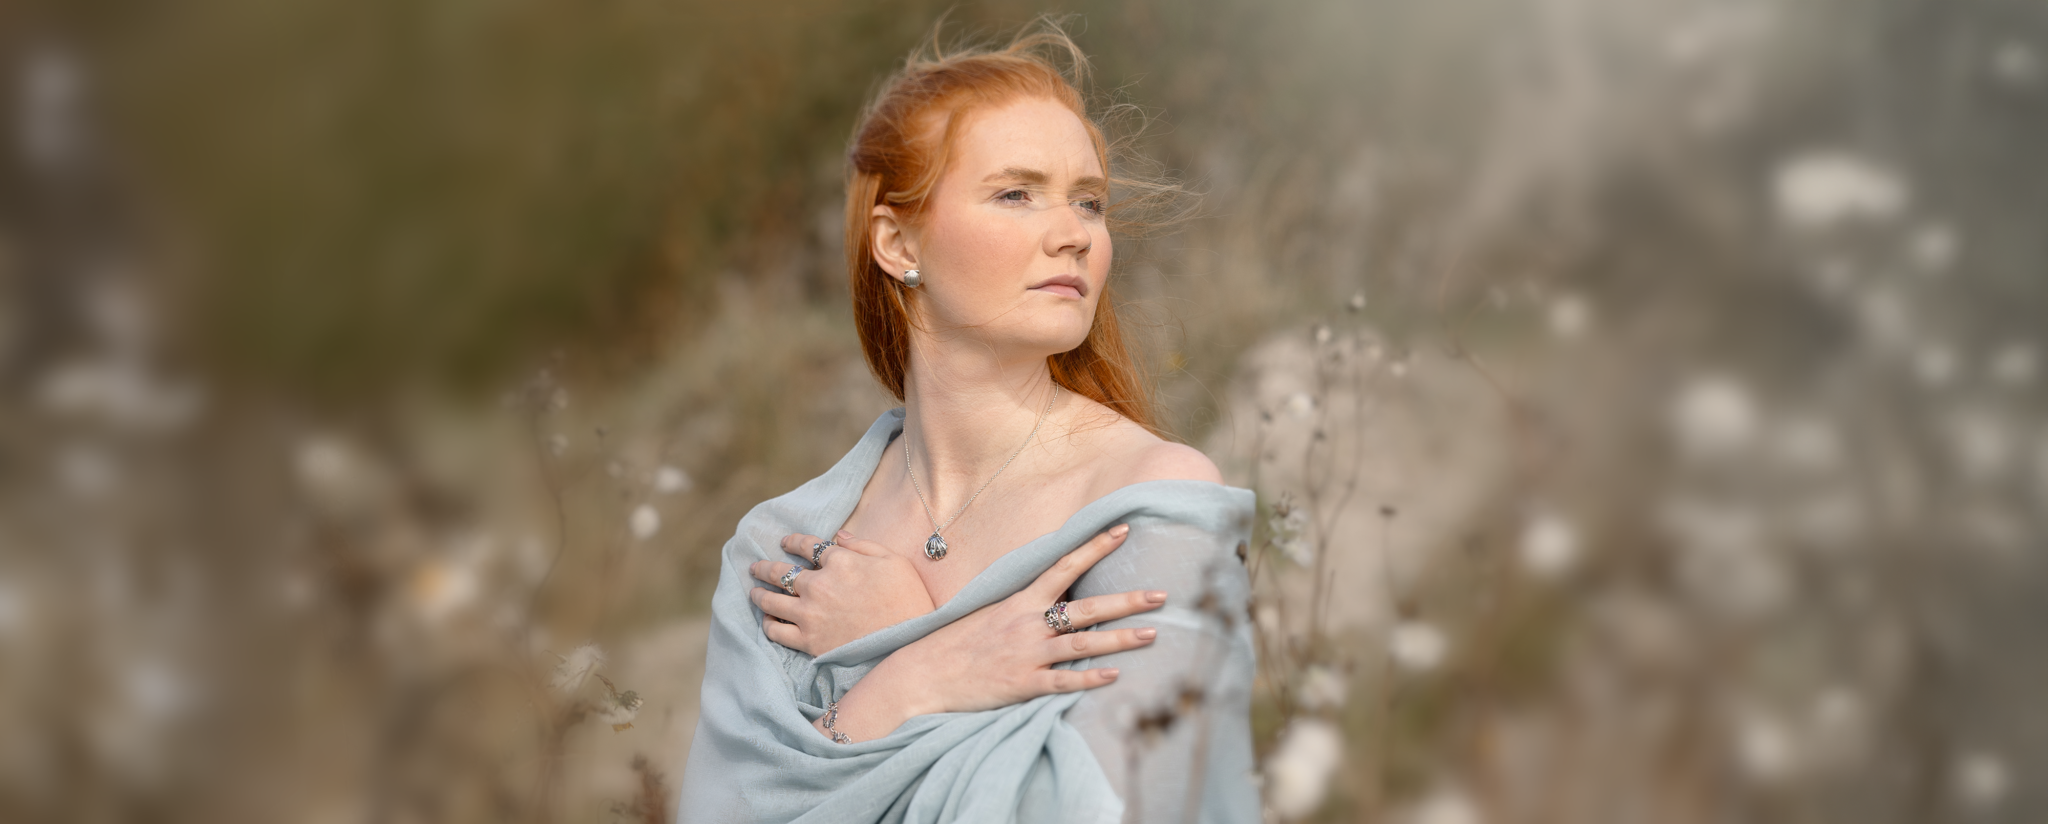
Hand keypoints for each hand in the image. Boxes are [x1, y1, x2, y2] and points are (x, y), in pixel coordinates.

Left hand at [749, 530, 934, 655]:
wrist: (909, 643)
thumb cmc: (909, 599)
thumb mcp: (894, 560)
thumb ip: (863, 545)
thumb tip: (838, 536)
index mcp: (840, 562)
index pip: (808, 546)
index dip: (794, 541)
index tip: (785, 541)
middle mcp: (818, 585)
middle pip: (781, 572)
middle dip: (765, 567)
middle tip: (755, 566)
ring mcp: (810, 615)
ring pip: (771, 600)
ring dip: (759, 593)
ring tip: (753, 591)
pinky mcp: (809, 641)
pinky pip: (777, 631)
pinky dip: (768, 623)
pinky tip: (767, 619)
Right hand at [822, 523, 1168, 740]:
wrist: (920, 675)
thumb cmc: (954, 643)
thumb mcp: (987, 612)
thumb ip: (1021, 604)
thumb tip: (1051, 595)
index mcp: (1020, 601)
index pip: (1064, 566)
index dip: (1094, 546)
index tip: (1123, 529)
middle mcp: (1028, 623)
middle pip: (1086, 607)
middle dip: (1126, 599)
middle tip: (1162, 593)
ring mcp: (1027, 655)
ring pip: (1083, 644)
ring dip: (1120, 638)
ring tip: (1153, 633)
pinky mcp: (1022, 686)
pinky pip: (1063, 683)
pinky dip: (1089, 679)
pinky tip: (1115, 677)